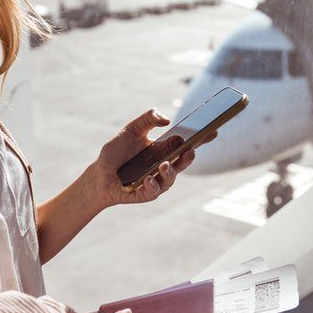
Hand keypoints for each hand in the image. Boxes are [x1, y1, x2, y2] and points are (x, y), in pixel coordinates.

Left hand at [81, 109, 215, 210]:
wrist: (98, 174)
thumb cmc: (116, 152)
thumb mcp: (131, 130)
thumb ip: (147, 119)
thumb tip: (167, 119)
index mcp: (163, 149)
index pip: (185, 143)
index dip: (201, 138)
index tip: (213, 131)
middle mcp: (164, 165)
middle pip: (182, 162)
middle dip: (189, 157)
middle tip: (191, 150)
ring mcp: (156, 181)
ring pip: (170, 179)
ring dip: (169, 172)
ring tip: (164, 165)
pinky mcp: (145, 194)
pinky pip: (152, 192)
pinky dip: (152, 185)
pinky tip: (147, 179)